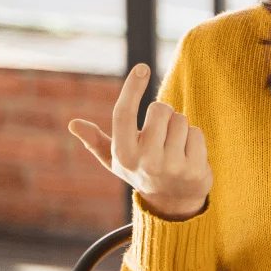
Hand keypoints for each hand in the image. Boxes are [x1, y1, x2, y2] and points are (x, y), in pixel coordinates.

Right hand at [68, 63, 212, 220]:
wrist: (173, 202)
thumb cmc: (142, 171)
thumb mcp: (116, 159)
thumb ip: (96, 141)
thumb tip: (73, 124)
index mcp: (123, 154)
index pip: (123, 114)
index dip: (131, 89)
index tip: (142, 68)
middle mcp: (145, 161)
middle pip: (160, 109)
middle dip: (164, 114)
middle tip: (162, 133)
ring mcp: (171, 167)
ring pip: (181, 120)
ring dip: (180, 127)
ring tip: (174, 146)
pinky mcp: (194, 170)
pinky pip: (197, 133)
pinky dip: (195, 139)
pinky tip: (189, 155)